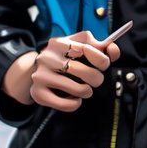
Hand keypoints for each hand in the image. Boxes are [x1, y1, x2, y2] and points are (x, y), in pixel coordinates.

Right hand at [4, 30, 121, 111]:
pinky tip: (75, 100)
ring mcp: (41, 76)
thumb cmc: (63, 59)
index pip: (87, 49)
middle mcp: (47, 58)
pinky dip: (75, 104)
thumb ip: (98, 46)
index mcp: (58, 43)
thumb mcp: (77, 46)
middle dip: (97, 79)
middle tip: (96, 81)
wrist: (33, 72)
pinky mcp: (38, 93)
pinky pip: (65, 104)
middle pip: (84, 71)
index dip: (101, 59)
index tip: (104, 65)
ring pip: (77, 89)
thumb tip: (112, 49)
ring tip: (86, 90)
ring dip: (87, 92)